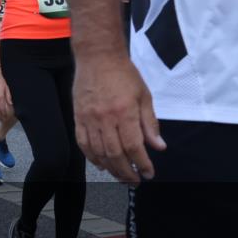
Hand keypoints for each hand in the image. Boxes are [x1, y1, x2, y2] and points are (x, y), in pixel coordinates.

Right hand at [73, 53, 165, 185]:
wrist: (97, 56)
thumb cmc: (123, 74)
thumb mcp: (144, 96)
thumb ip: (150, 123)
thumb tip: (158, 147)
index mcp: (125, 112)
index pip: (134, 147)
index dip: (143, 164)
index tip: (149, 173)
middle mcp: (106, 118)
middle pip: (115, 154)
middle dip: (126, 172)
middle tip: (135, 181)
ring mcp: (89, 118)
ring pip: (98, 152)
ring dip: (110, 168)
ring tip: (120, 175)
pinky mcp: (78, 116)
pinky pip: (83, 143)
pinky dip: (91, 157)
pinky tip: (101, 164)